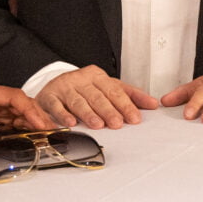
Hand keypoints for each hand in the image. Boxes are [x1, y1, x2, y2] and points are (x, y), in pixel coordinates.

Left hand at [0, 84, 54, 147]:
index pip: (12, 97)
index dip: (28, 109)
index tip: (40, 123)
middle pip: (21, 104)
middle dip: (38, 117)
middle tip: (52, 133)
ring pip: (20, 114)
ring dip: (34, 124)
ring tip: (49, 138)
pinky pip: (13, 124)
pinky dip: (25, 130)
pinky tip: (35, 140)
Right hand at [36, 66, 158, 129]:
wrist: (54, 85)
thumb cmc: (85, 90)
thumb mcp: (108, 88)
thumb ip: (130, 95)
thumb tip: (153, 104)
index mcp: (98, 76)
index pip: (114, 91)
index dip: (125, 105)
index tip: (134, 118)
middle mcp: (81, 80)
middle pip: (97, 96)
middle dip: (108, 111)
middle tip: (117, 123)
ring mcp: (64, 87)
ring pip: (78, 101)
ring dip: (88, 114)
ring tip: (98, 124)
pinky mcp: (49, 96)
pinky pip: (56, 106)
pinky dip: (63, 114)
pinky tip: (70, 123)